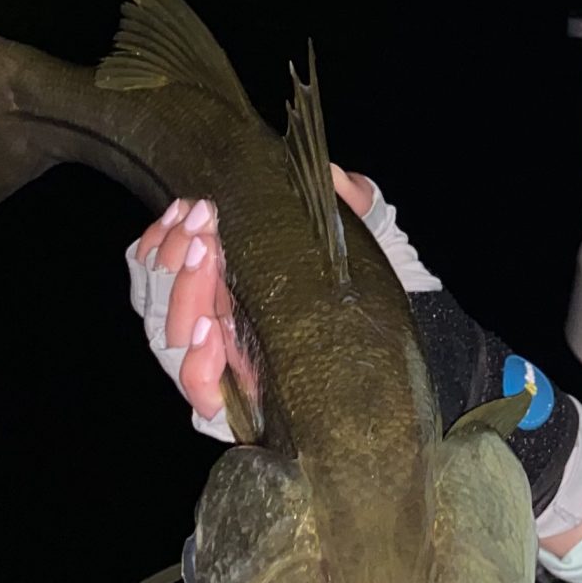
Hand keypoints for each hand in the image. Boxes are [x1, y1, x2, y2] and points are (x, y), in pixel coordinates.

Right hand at [126, 179, 581, 534]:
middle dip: (175, 260)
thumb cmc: (375, 292)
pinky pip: (202, 394)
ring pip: (173, 342)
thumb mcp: (364, 237)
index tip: (190, 208)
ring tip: (207, 266)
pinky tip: (209, 336)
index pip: (172, 259)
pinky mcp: (245, 410)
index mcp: (234, 279)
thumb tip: (332, 172)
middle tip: (202, 230)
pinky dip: (197, 365)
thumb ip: (347, 199)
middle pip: (162, 297)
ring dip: (183, 300)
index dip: (167, 237)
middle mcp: (220, 323)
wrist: (418, 352)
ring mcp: (229, 367)